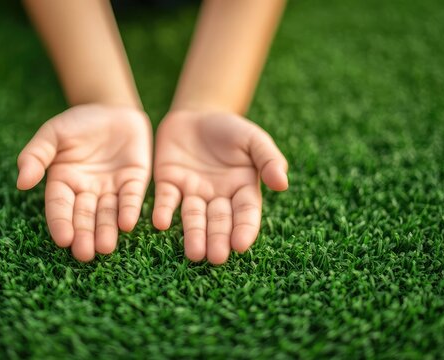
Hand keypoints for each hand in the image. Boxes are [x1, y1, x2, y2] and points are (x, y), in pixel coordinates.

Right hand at [17, 104, 151, 261]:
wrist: (112, 107)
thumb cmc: (78, 122)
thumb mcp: (53, 133)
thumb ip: (36, 155)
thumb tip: (22, 182)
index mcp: (64, 182)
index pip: (60, 207)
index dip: (61, 223)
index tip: (63, 239)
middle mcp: (87, 191)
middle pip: (85, 217)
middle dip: (85, 236)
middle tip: (85, 255)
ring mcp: (111, 188)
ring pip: (108, 213)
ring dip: (107, 231)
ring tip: (106, 248)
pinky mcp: (134, 181)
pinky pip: (131, 198)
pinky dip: (129, 210)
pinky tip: (128, 224)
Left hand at [152, 110, 287, 263]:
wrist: (196, 113)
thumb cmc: (230, 128)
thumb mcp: (253, 138)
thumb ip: (268, 158)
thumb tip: (282, 184)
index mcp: (242, 189)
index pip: (246, 213)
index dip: (244, 229)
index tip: (241, 245)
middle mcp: (217, 197)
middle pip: (218, 221)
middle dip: (217, 239)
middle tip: (215, 258)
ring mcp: (192, 193)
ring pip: (193, 217)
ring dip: (193, 235)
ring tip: (193, 254)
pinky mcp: (169, 184)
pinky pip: (166, 200)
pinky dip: (164, 211)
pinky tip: (160, 223)